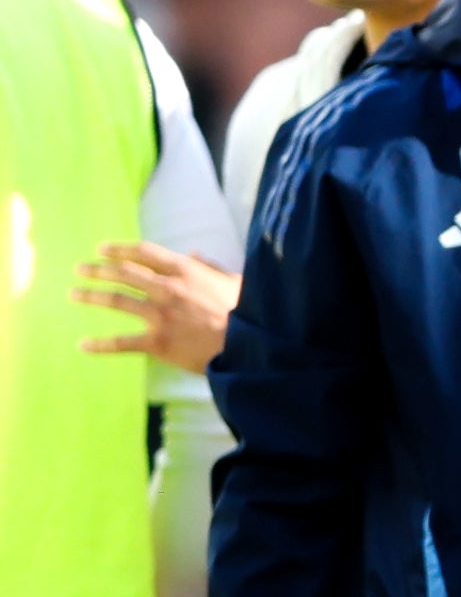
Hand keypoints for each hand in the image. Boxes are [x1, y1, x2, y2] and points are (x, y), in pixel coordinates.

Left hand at [76, 243, 237, 373]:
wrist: (250, 346)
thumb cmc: (248, 314)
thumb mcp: (234, 282)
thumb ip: (212, 267)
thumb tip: (195, 254)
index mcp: (185, 271)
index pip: (143, 253)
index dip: (120, 249)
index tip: (102, 249)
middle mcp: (167, 288)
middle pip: (123, 273)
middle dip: (98, 269)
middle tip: (81, 269)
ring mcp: (160, 315)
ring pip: (116, 300)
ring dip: (91, 296)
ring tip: (74, 294)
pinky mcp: (157, 342)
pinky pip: (122, 342)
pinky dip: (100, 344)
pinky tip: (83, 345)